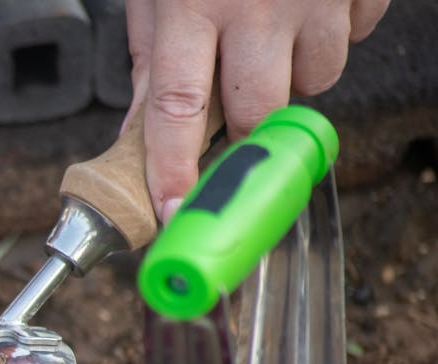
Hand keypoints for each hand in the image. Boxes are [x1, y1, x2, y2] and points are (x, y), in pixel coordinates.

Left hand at [124, 0, 388, 222]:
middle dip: (246, 121)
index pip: (177, 108)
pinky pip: (352, 39)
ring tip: (271, 27)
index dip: (174, 168)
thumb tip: (139, 130)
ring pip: (312, 82)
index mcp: (190, 4)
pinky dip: (332, 33)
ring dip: (291, 74)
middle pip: (256, 111)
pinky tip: (308, 2)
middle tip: (234, 91)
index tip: (172, 214)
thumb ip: (148, 54)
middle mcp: (255, 5)